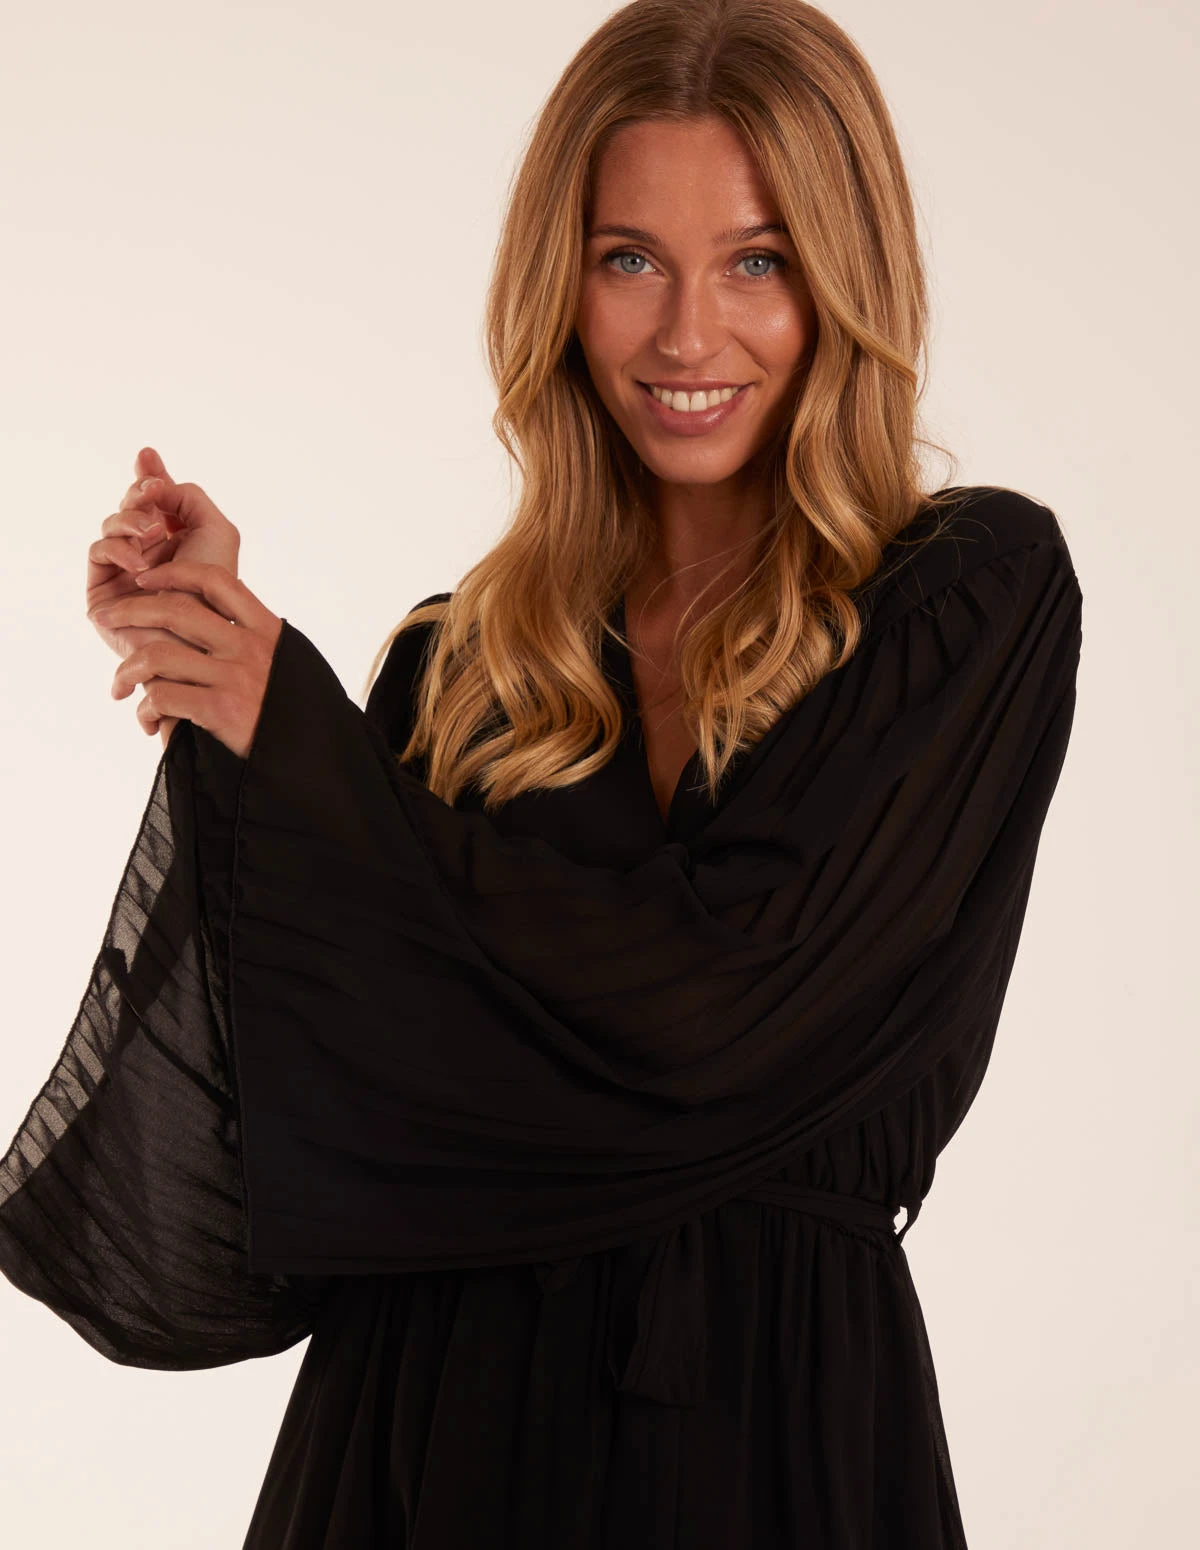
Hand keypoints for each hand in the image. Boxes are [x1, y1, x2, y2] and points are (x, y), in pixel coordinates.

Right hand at [87, 447, 241, 742]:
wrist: (200, 641)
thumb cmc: (215, 593)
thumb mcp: (216, 531)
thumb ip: (188, 496)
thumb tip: (154, 478)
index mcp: (178, 540)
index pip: (154, 500)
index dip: (149, 475)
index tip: (148, 457)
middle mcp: (150, 553)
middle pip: (130, 505)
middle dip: (140, 492)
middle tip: (154, 492)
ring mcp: (125, 571)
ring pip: (111, 524)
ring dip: (130, 520)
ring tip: (152, 532)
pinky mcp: (104, 591)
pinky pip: (97, 551)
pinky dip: (118, 548)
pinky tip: (140, 562)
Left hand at [90, 560, 282, 760]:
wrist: (317, 757)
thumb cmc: (300, 713)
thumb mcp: (291, 662)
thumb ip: (262, 639)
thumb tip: (230, 617)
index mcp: (267, 630)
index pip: (216, 581)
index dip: (174, 572)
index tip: (147, 580)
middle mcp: (249, 647)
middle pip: (175, 610)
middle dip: (130, 610)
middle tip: (107, 618)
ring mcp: (234, 678)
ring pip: (158, 656)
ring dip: (127, 671)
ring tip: (120, 688)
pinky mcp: (221, 712)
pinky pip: (162, 698)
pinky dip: (146, 711)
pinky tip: (149, 723)